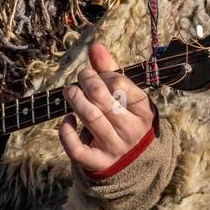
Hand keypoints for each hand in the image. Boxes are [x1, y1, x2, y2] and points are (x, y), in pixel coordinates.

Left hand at [58, 43, 154, 174]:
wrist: (133, 160)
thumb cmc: (126, 118)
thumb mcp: (126, 96)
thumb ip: (110, 71)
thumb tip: (96, 46)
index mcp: (143, 110)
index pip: (119, 83)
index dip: (101, 74)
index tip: (94, 75)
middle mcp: (131, 129)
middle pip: (101, 98)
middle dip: (84, 82)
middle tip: (79, 79)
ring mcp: (115, 147)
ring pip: (89, 118)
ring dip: (74, 99)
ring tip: (70, 92)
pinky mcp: (98, 162)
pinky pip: (76, 148)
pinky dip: (66, 131)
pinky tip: (67, 119)